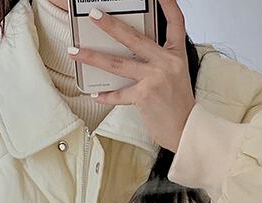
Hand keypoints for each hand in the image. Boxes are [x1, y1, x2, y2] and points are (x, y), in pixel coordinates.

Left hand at [68, 0, 195, 151]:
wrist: (186, 130)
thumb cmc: (179, 106)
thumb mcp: (176, 76)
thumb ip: (158, 61)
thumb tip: (132, 54)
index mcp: (176, 55)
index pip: (175, 22)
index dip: (168, 3)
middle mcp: (166, 62)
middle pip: (134, 37)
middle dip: (110, 25)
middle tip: (93, 15)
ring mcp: (154, 78)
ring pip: (117, 63)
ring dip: (93, 57)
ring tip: (75, 51)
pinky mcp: (144, 95)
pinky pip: (119, 94)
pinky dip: (107, 96)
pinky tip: (96, 95)